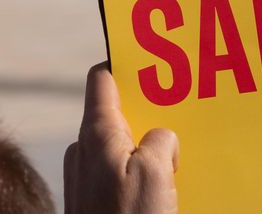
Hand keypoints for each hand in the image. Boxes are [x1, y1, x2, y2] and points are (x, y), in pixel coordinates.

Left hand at [64, 63, 178, 213]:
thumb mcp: (155, 172)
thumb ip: (160, 141)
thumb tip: (160, 140)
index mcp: (96, 133)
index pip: (102, 78)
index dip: (124, 64)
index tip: (150, 62)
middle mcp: (84, 151)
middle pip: (116, 115)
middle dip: (147, 114)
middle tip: (177, 117)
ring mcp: (85, 177)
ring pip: (120, 148)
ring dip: (146, 151)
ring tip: (173, 162)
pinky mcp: (91, 201)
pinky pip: (117, 174)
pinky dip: (138, 175)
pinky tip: (160, 190)